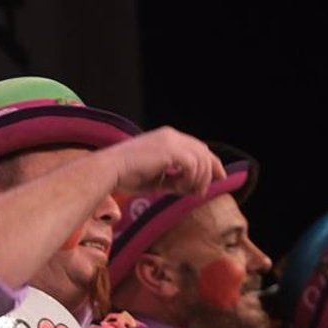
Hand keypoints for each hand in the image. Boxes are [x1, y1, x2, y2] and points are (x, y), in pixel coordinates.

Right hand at [98, 128, 223, 197]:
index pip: (197, 148)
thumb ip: (174, 180)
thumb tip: (190, 189)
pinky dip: (190, 179)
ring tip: (185, 192)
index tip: (218, 179)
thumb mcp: (155, 179)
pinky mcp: (171, 151)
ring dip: (198, 180)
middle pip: (204, 152)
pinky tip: (178, 188)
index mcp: (167, 138)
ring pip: (201, 160)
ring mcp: (171, 141)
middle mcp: (172, 136)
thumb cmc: (125, 176)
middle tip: (204, 191)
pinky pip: (193, 166)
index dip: (210, 163)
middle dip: (211, 172)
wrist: (109, 170)